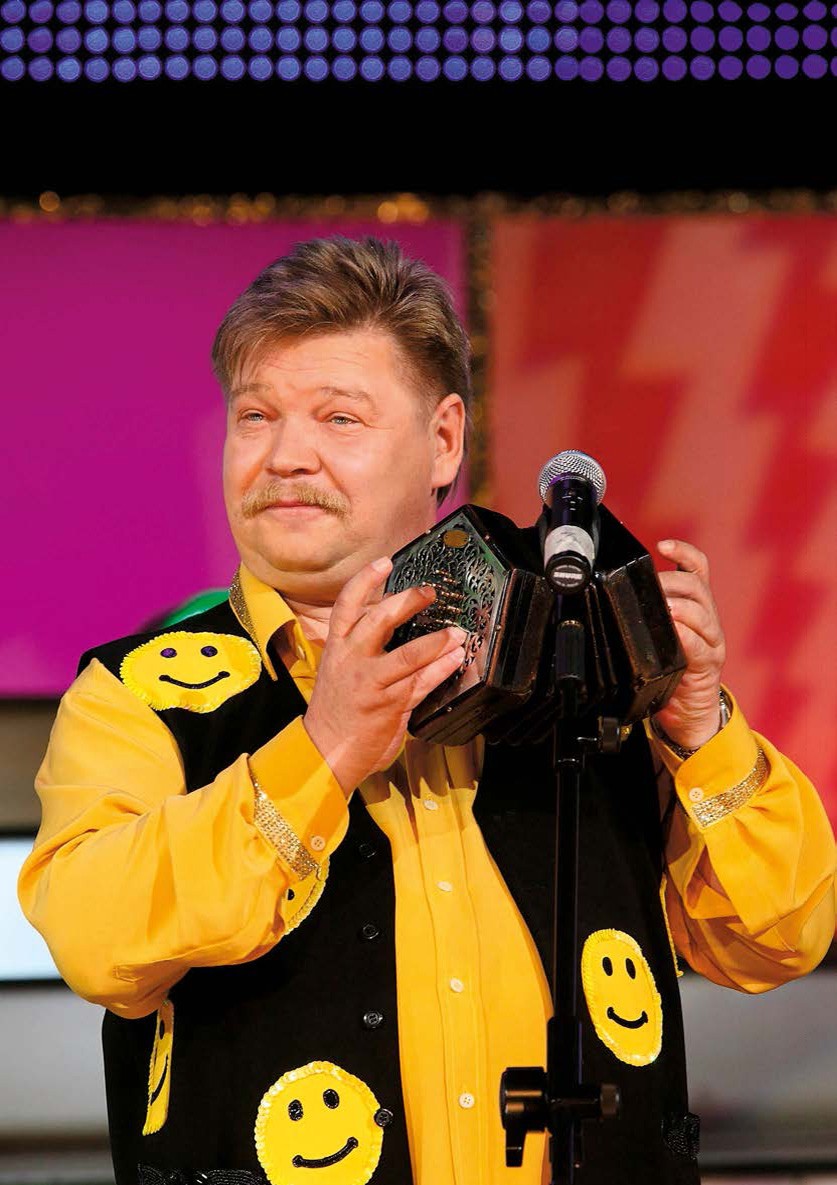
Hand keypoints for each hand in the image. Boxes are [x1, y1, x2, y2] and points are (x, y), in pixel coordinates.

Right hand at [303, 557, 466, 793]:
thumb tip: (393, 618)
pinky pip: (421, 682)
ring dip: (437, 640)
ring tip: (457, 631)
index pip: (347, 605)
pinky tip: (457, 659)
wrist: (326, 750)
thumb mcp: (340, 669)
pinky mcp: (389, 705)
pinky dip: (442, 668)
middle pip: (380, 620)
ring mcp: (371, 683)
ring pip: (408, 654)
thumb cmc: (337, 708)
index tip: (385, 562)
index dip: (366, 580)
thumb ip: (362, 644)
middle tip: (430, 592)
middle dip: (408, 601)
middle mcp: (352, 660)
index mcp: (337, 647)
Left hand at [652, 538, 726, 751]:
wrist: (686, 710)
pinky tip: (674, 632)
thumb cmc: (667, 668)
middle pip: (695, 585)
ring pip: (701, 610)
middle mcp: (707, 617)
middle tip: (652, 589)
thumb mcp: (655, 634)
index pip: (697, 567)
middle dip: (670, 582)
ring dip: (678, 606)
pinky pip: (700, 645)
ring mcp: (711, 639)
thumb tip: (614, 593)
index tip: (662, 544)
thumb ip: (645, 613)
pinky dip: (686, 636)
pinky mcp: (709, 663)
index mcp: (694, 604)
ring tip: (663, 609)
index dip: (683, 551)